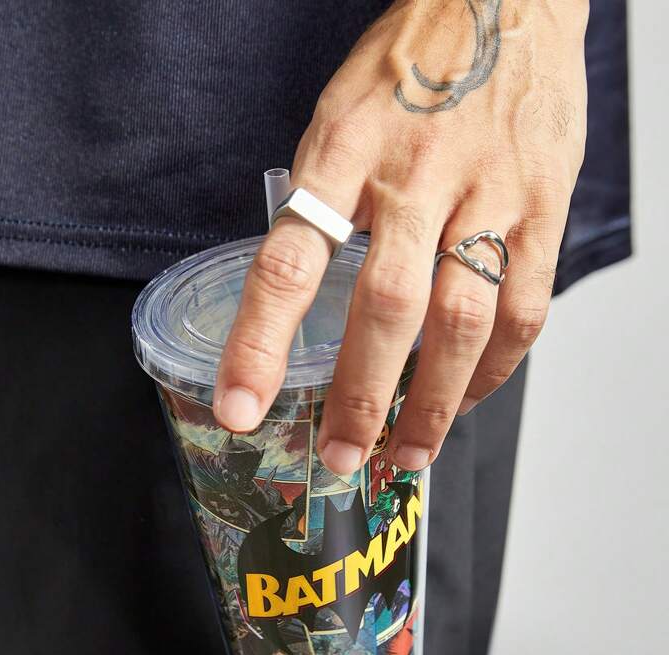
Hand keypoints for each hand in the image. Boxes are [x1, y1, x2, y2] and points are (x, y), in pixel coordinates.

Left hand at [213, 0, 587, 473]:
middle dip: (360, 396)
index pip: (289, 261)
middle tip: (341, 456)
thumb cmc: (410, 70)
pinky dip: (494, 369)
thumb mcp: (340, 118)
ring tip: (408, 453)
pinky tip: (467, 398)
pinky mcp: (543, 206)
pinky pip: (523, 307)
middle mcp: (415, 175)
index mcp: (345, 150)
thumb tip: (298, 299)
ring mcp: (487, 191)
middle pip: (385, 307)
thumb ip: (322, 204)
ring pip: (461, 320)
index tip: (239, 408)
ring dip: (433, 402)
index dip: (260, 344)